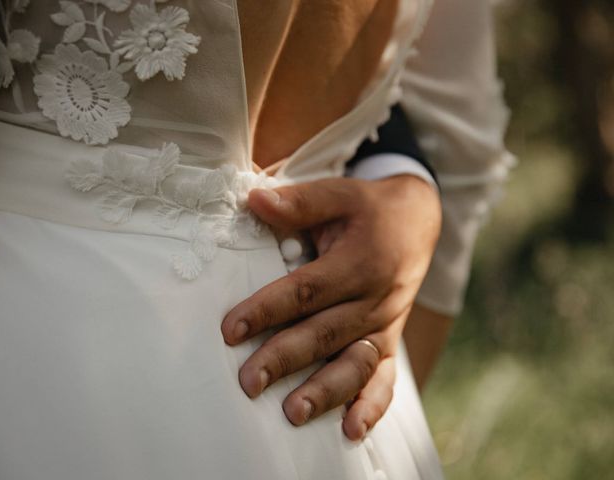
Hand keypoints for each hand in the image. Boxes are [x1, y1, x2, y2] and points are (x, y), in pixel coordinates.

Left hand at [221, 175, 440, 439]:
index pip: (307, 290)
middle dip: (285, 358)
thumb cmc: (369, 209)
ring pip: (355, 362)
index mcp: (360, 261)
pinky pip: (386, 378)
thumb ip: (299, 202)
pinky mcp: (391, 340)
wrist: (418, 222)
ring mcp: (385, 324)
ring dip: (325, 390)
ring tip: (293, 412)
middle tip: (248, 381)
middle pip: (326, 333)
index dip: (269, 309)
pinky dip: (372, 406)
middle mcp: (376, 298)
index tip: (232, 329)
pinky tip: (351, 430)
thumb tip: (253, 200)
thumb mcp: (339, 194)